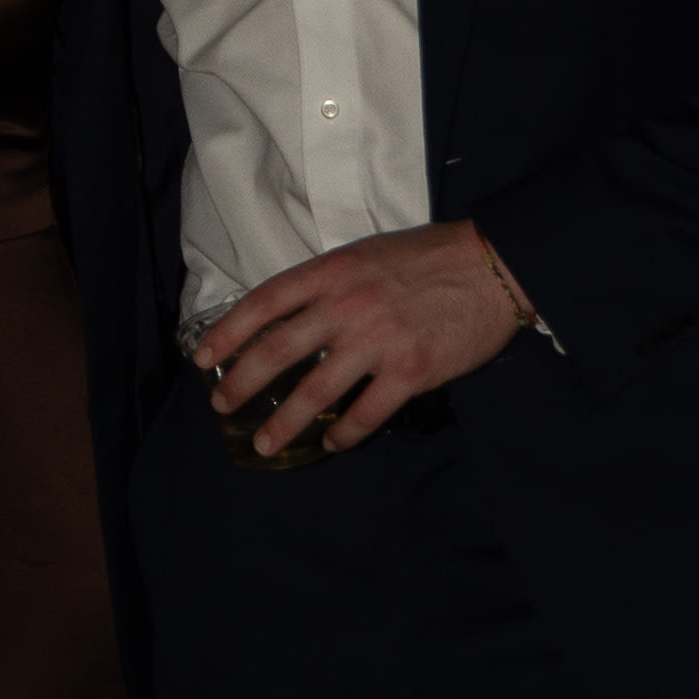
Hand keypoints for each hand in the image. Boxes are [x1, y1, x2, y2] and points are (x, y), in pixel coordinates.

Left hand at [196, 219, 532, 458]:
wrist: (493, 266)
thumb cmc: (430, 256)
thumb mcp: (367, 254)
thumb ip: (330, 283)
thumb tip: (293, 317)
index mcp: (332, 272)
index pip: (264, 303)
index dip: (228, 333)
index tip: (205, 359)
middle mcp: (347, 306)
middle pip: (277, 351)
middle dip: (241, 383)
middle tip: (222, 406)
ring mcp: (378, 341)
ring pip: (315, 392)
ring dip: (285, 423)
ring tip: (265, 444)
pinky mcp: (410, 371)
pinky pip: (367, 414)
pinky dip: (345, 434)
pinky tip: (332, 443)